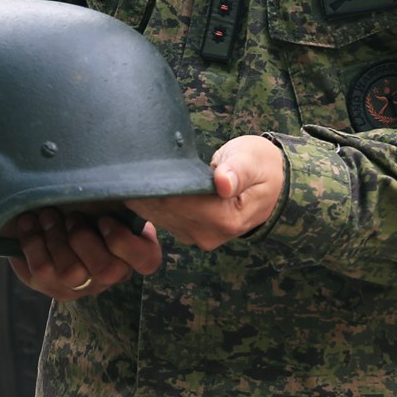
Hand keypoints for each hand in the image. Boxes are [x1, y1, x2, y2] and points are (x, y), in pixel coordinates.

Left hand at [8, 206, 163, 300]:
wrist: (58, 216)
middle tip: (70, 216)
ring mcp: (83, 286)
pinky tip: (28, 224)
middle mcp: (113, 275)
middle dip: (82, 238)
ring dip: (54, 239)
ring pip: (70, 273)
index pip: (146, 261)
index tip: (103, 219)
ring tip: (46, 215)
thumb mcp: (112, 199)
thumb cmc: (93, 204)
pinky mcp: (54, 288)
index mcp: (137, 252)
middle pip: (105, 270)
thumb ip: (119, 197)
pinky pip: (40, 273)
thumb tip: (112, 179)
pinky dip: (32, 244)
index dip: (122, 241)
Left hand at [128, 135, 285, 250]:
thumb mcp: (253, 160)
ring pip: (158, 215)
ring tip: (127, 170)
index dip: (158, 183)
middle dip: (145, 188)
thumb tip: (223, 182)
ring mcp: (197, 237)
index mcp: (226, 220)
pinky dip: (148, 201)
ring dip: (142, 195)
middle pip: (164, 210)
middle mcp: (208, 235)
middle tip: (125, 163)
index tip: (138, 163)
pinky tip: (138, 183)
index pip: (179, 201)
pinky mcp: (188, 232)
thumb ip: (237, 171)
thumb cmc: (261, 166)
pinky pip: (160, 217)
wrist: (271, 186)